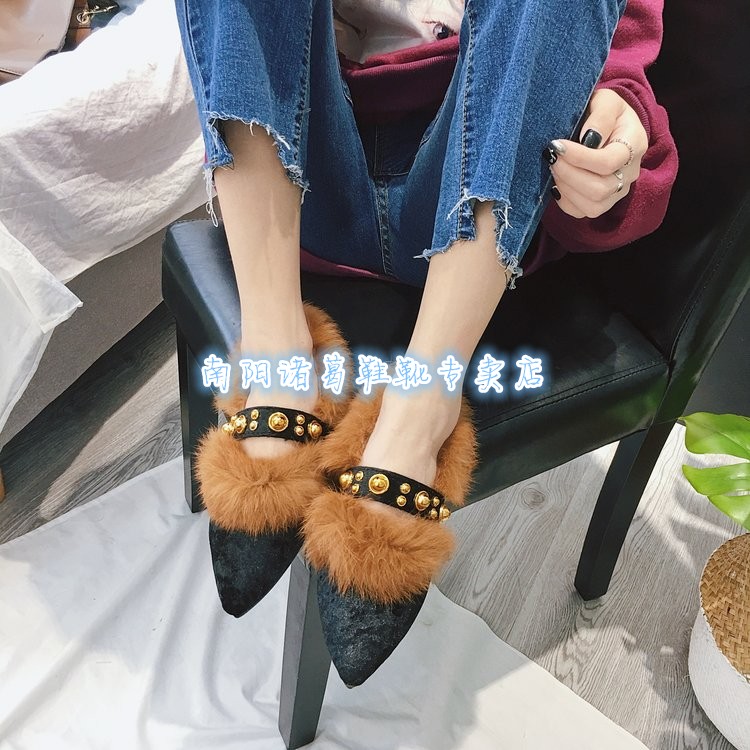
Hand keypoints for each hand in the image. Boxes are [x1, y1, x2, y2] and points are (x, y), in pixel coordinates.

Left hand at [545, 88, 648, 218]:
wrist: (609, 125)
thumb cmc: (605, 112)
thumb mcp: (607, 101)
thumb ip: (601, 115)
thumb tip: (589, 137)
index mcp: (635, 145)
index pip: (608, 162)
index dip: (579, 157)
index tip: (557, 145)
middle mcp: (630, 174)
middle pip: (600, 189)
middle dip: (569, 174)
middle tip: (551, 157)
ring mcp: (617, 192)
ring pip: (592, 206)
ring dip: (566, 188)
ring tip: (554, 168)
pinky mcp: (602, 203)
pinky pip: (581, 212)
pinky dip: (565, 200)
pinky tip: (557, 183)